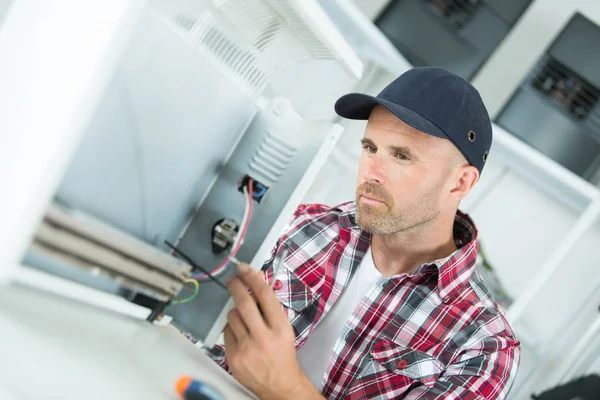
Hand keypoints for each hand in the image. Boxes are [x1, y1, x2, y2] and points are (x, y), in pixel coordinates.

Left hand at [224, 263, 322, 399]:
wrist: (279, 383)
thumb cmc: (282, 352)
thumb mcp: (284, 327)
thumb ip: (270, 306)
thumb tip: (256, 279)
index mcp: (280, 327)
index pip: (264, 295)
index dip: (253, 277)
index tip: (244, 268)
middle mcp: (263, 337)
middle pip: (244, 302)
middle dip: (236, 286)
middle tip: (232, 279)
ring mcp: (246, 348)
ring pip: (232, 316)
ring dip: (235, 311)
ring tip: (243, 317)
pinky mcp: (233, 357)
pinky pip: (226, 332)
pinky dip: (232, 329)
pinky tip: (240, 334)